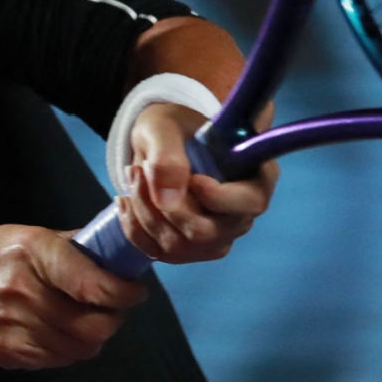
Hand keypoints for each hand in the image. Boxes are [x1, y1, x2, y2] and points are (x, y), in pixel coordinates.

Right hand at [0, 225, 146, 369]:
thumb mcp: (16, 235)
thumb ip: (64, 245)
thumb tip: (108, 248)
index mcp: (32, 252)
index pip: (94, 283)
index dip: (124, 292)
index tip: (134, 289)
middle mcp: (27, 291)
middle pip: (95, 323)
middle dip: (115, 316)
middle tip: (116, 305)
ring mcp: (18, 326)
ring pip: (83, 347)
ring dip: (96, 335)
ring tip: (92, 319)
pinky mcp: (12, 353)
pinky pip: (60, 359)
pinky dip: (73, 349)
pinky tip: (67, 333)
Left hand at [117, 102, 276, 263]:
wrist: (162, 140)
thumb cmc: (174, 127)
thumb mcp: (164, 127)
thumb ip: (167, 156)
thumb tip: (168, 200)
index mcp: (256, 177)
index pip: (251, 204)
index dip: (217, 197)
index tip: (191, 178)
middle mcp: (240, 214)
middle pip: (206, 233)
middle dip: (163, 207)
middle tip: (138, 169)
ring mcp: (217, 236)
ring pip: (178, 246)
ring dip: (144, 214)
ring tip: (132, 177)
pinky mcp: (190, 249)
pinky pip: (159, 253)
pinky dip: (134, 228)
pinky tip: (126, 201)